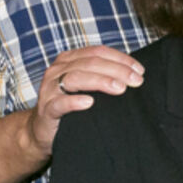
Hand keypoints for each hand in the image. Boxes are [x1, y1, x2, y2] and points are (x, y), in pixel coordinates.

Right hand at [22, 45, 143, 156]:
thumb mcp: (86, 85)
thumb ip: (103, 75)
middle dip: (117, 70)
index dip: (121, 58)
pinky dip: (74, 101)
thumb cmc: (70, 104)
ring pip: (75, 78)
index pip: (98, 52)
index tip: (139, 70)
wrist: (42, 130)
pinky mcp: (46, 109)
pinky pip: (59, 103)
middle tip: (136, 81)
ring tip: (120, 89)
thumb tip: (136, 74)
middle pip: (90, 63)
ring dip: (100, 81)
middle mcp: (58, 70)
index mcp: (69, 60)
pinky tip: (89, 102)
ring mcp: (50, 89)